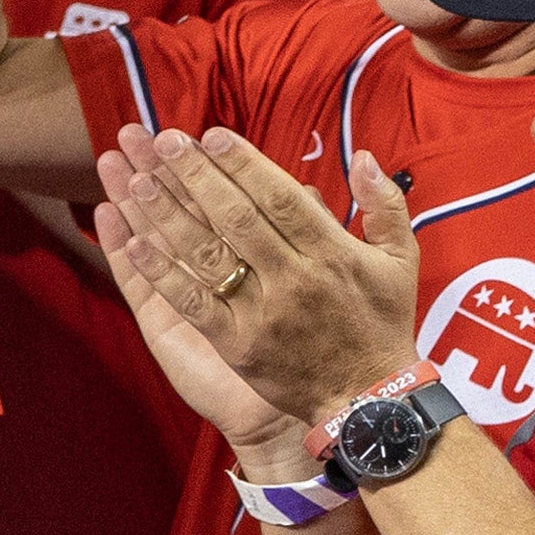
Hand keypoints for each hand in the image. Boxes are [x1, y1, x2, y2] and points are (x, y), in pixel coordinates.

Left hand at [93, 130, 424, 438]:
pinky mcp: (236, 344)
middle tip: (162, 141)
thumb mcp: (400, 260)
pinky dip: (162, 272)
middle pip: (236, 218)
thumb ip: (384, 205)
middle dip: (196, 176)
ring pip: (208, 254)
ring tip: (137, 179)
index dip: (243, 164)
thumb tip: (362, 156)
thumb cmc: (382, 324)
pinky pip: (193, 302)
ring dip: (168, 215)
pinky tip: (135, 242)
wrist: (368, 399)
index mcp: (333, 253)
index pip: (279, 198)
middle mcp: (295, 278)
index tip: (210, 135)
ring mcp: (262, 313)